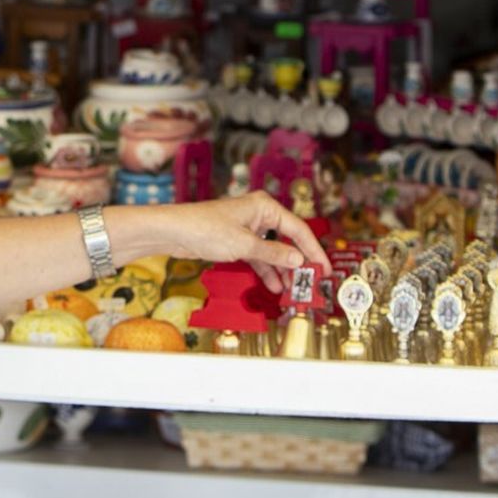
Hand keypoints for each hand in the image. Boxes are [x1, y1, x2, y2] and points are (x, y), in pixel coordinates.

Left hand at [165, 192, 330, 293]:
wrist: (173, 231)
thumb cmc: (206, 229)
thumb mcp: (245, 245)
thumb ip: (274, 254)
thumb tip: (299, 261)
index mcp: (265, 207)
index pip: (298, 230)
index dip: (313, 251)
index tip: (324, 269)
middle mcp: (259, 214)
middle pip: (287, 240)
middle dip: (298, 262)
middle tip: (311, 283)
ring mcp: (247, 228)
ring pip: (272, 250)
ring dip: (282, 270)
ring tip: (293, 290)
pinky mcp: (236, 240)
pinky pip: (258, 256)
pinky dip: (266, 270)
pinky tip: (274, 285)